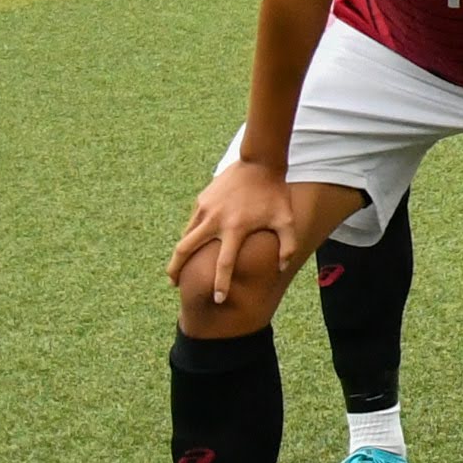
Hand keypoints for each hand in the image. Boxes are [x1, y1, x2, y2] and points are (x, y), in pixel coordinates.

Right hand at [169, 160, 308, 305]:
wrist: (260, 163)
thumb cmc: (275, 194)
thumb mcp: (286, 219)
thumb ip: (287, 245)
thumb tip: (282, 268)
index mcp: (236, 228)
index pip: (224, 263)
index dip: (221, 283)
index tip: (218, 299)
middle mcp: (215, 220)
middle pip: (185, 250)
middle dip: (176, 269)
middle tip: (174, 284)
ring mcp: (205, 209)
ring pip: (185, 236)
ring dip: (180, 253)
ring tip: (179, 266)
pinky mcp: (201, 200)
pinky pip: (193, 222)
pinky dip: (190, 235)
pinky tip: (193, 243)